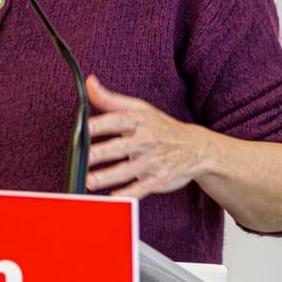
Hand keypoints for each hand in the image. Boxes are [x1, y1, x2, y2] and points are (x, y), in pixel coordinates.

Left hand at [85, 75, 210, 198]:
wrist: (197, 147)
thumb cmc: (161, 126)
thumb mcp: (138, 108)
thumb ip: (109, 99)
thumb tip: (88, 83)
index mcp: (139, 120)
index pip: (117, 120)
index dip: (100, 124)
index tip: (84, 128)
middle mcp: (146, 140)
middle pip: (120, 147)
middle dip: (101, 152)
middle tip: (84, 157)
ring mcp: (153, 161)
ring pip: (128, 170)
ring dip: (108, 176)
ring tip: (90, 181)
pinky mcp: (159, 179)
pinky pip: (142, 188)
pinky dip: (129, 194)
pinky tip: (114, 199)